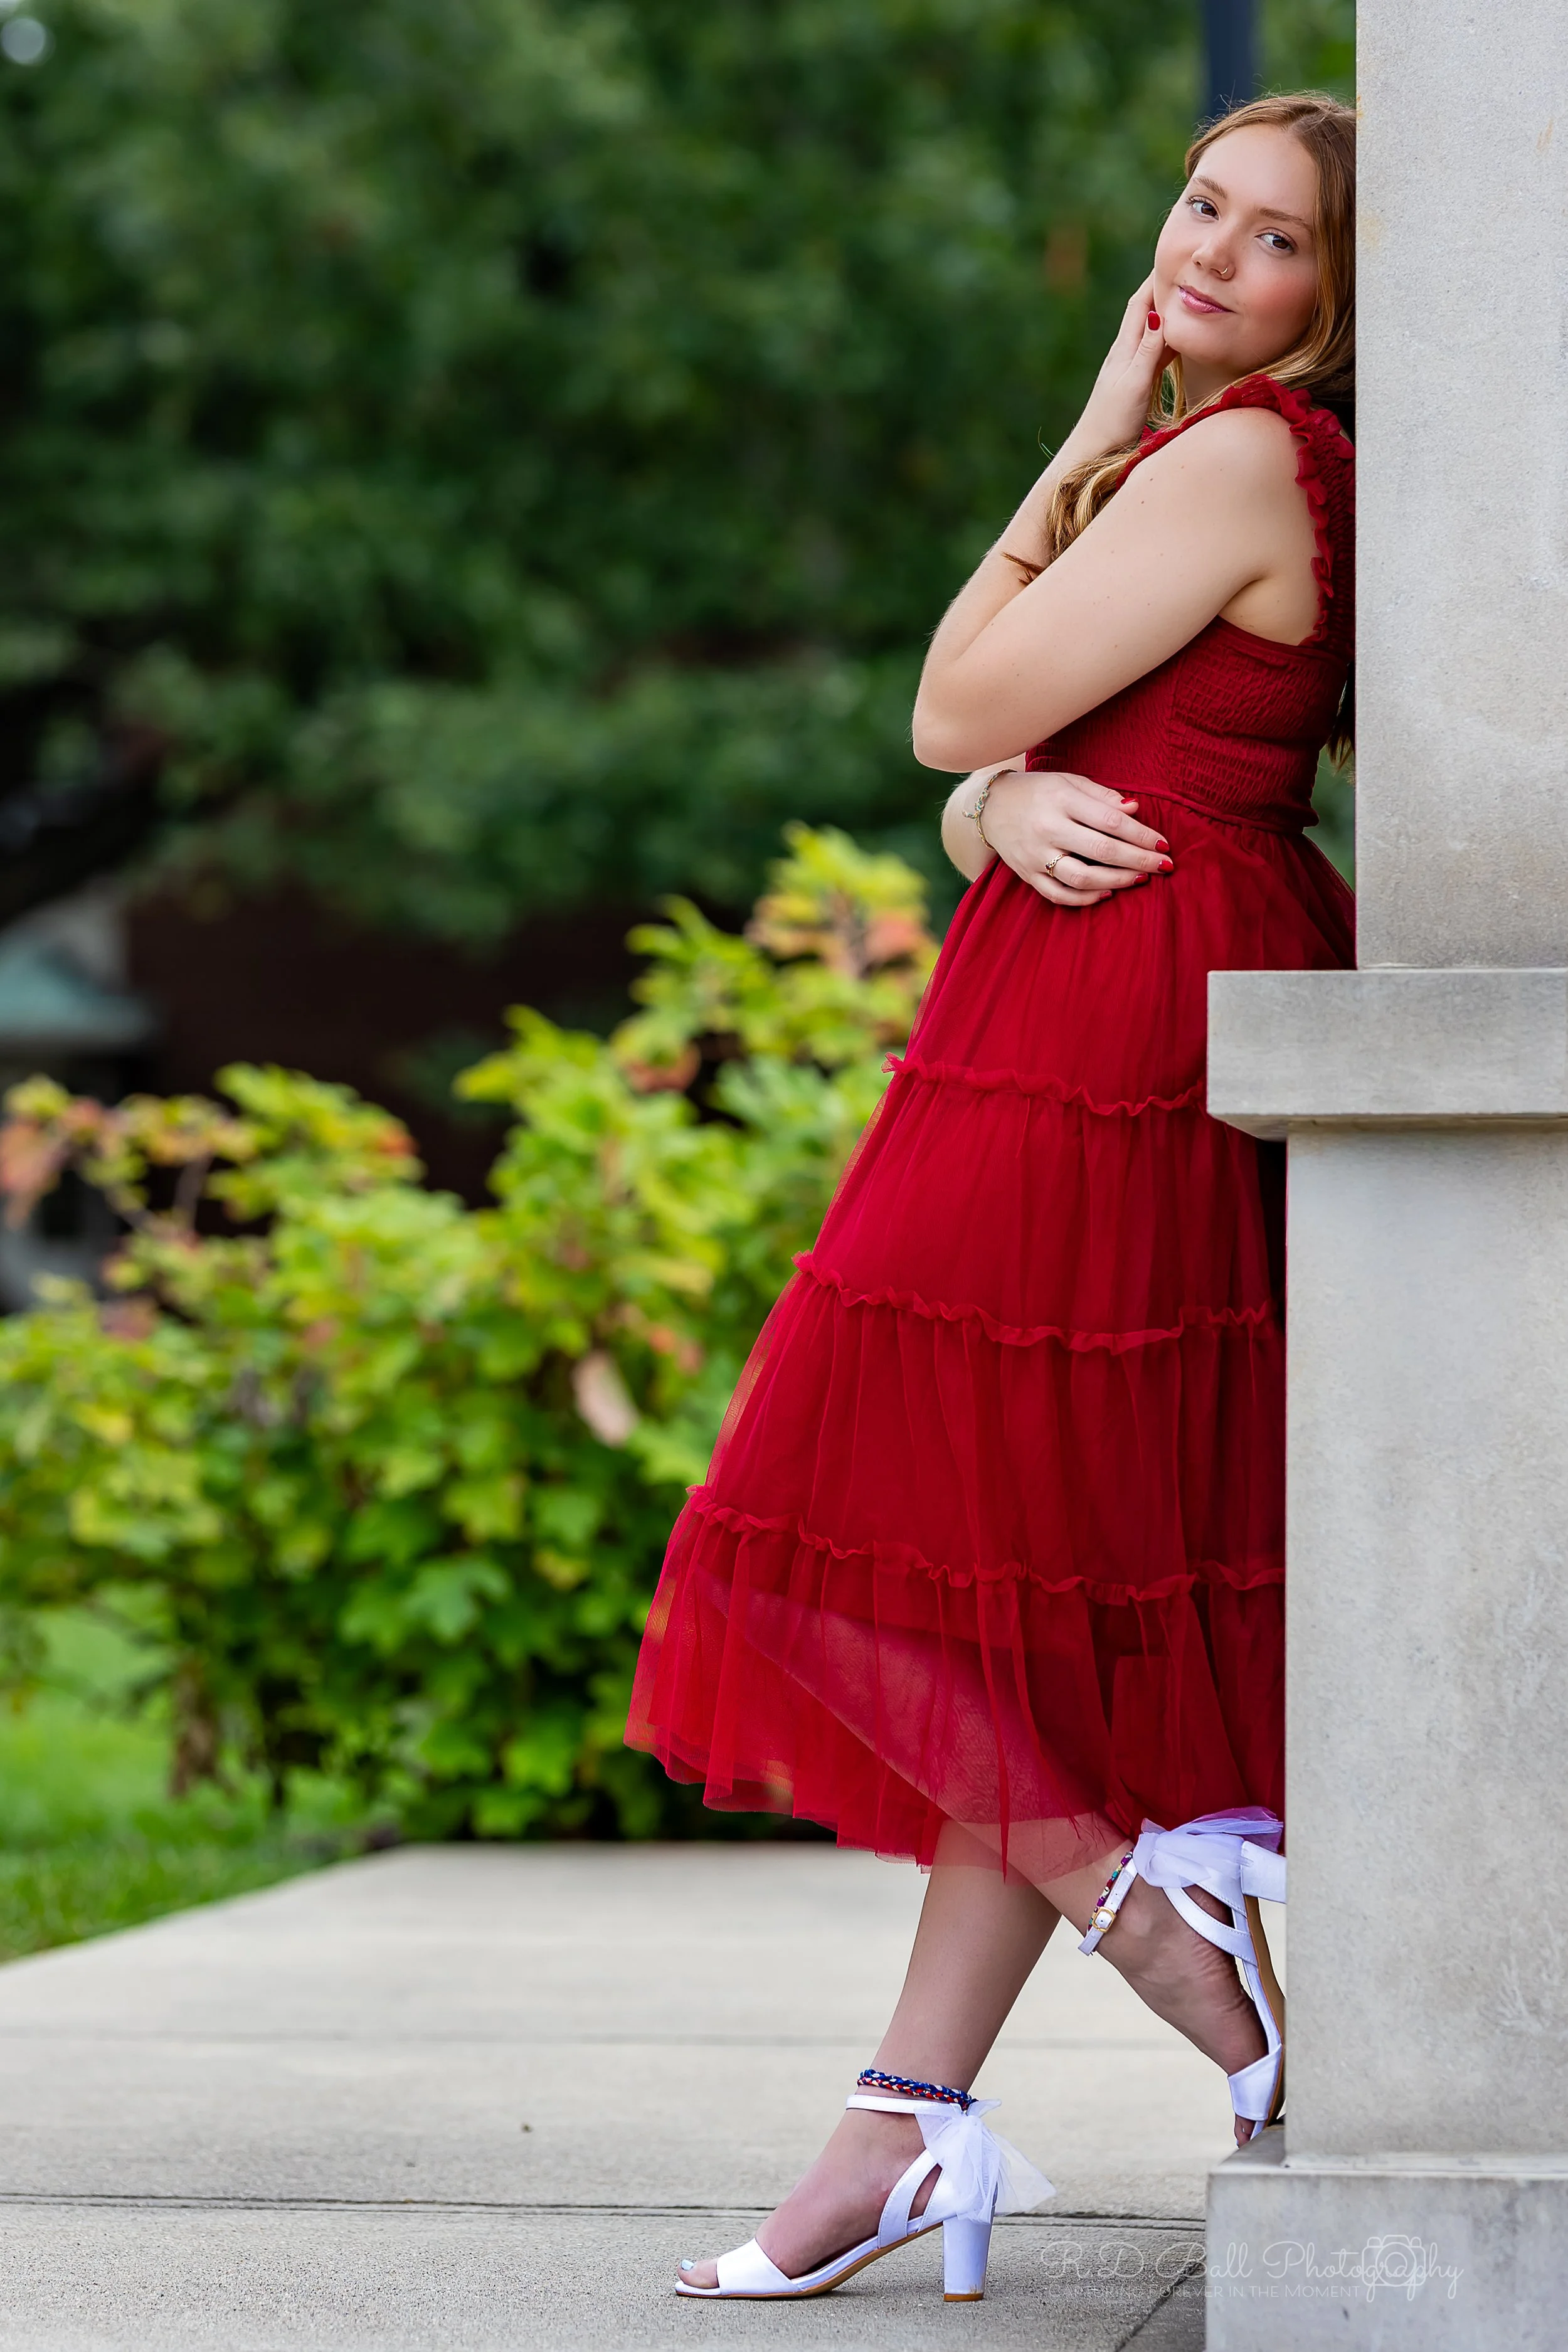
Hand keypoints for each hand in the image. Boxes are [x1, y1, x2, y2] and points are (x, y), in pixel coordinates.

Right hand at [981, 769, 1170, 906]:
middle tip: (1164, 866)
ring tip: (1139, 879)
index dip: (1140, 834)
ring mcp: (1035, 855)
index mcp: (1061, 799)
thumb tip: (1136, 808)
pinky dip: (1085, 898)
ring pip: (1081, 877)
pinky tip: (1107, 893)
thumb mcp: (1069, 781)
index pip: (1110, 821)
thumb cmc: (1038, 791)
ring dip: (1116, 881)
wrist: (990, 807)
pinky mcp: (1027, 875)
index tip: (1163, 844)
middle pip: (1101, 850)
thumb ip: (1102, 796)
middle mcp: (1047, 828)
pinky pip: (1059, 894)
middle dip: (1138, 860)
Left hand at [1059, 278, 1169, 469]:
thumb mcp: (1134, 384)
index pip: (1140, 302)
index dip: (1156, 279)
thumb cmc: (1112, 421)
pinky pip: (1157, 352)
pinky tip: (1180, 338)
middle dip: (1163, 288)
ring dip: (1168, 312)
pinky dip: (1170, 338)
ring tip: (1188, 295)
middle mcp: (1126, 352)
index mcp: (1124, 348)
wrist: (1092, 451)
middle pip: (1146, 311)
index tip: (1174, 257)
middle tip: (1186, 269)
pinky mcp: (1137, 382)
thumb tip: (1158, 313)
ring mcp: (1131, 366)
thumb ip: (1148, 350)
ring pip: (1153, 330)